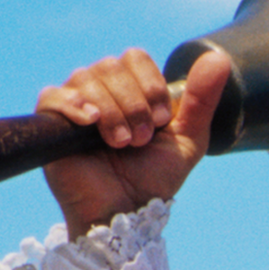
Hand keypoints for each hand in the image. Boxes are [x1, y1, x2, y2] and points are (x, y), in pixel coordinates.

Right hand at [36, 48, 231, 239]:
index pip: (135, 57)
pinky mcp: (51, 124)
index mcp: (131, 89)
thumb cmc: (153, 179)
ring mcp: (75, 106)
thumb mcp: (188, 140)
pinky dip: (72, 104)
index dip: (149, 83)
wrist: (124, 212)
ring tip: (121, 143)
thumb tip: (217, 59)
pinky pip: (52, 95)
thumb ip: (201, 100)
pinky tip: (91, 123)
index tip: (160, 120)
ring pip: (86, 78)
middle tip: (141, 139)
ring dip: (111, 110)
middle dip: (133, 102)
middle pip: (110, 66)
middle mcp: (102, 91)